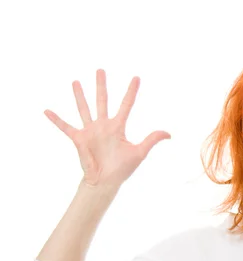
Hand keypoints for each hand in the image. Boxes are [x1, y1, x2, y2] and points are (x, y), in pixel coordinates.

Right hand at [44, 69, 170, 188]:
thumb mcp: (139, 153)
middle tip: (101, 70)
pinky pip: (65, 127)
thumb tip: (169, 133)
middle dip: (102, 86)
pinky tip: (46, 110)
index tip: (136, 77)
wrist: (106, 181)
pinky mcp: (79, 139)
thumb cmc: (122, 168)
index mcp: (118, 127)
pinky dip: (56, 120)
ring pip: (84, 109)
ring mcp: (90, 131)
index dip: (131, 92)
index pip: (126, 105)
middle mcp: (104, 125)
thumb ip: (151, 140)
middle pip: (102, 101)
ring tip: (76, 82)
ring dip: (79, 96)